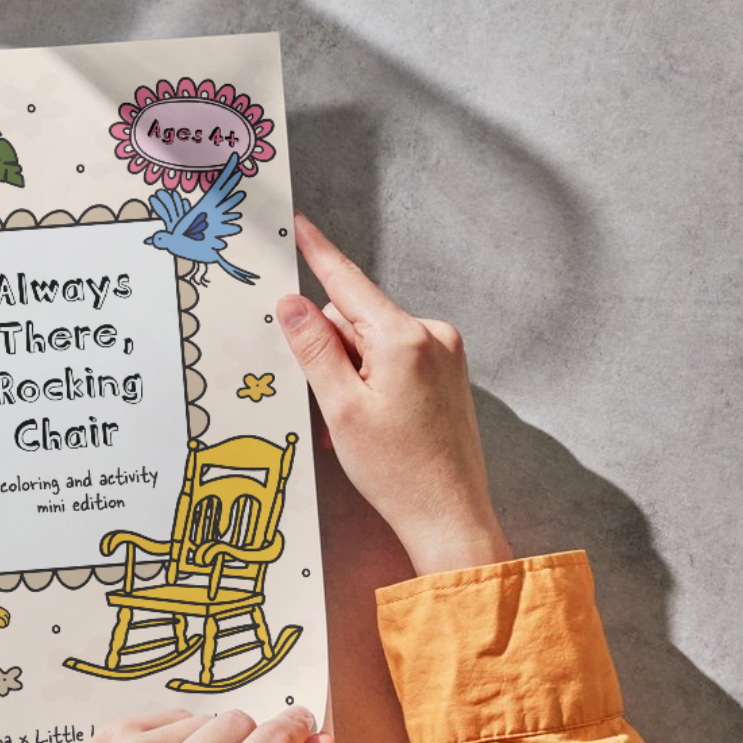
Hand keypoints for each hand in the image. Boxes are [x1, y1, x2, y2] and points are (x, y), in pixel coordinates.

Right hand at [277, 213, 510, 578]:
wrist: (450, 517)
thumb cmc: (400, 473)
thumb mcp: (341, 407)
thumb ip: (314, 348)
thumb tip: (292, 304)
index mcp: (404, 338)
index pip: (348, 282)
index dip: (318, 252)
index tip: (299, 224)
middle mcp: (432, 336)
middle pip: (355, 318)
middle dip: (332, 352)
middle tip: (331, 404)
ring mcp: (444, 355)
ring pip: (372, 342)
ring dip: (350, 375)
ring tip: (353, 424)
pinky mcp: (448, 374)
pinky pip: (394, 360)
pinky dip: (372, 384)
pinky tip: (370, 422)